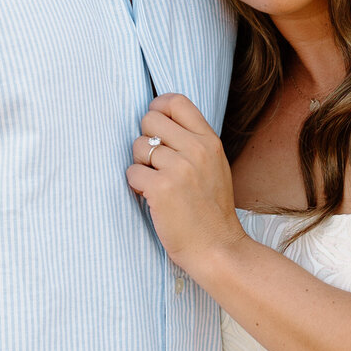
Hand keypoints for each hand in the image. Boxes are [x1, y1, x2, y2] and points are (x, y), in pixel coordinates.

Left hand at [126, 93, 244, 277]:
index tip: (155, 127)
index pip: (176, 101)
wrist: (218, 249)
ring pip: (138, 147)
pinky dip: (136, 186)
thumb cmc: (211, 212)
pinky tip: (152, 199)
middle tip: (155, 164)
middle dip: (145, 140)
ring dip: (140, 166)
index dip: (158, 109)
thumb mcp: (214, 167)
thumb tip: (158, 120)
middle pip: (149, 120)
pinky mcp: (161, 188)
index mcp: (210, 141)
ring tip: (157, 184)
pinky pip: (132, 172)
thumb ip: (193, 142)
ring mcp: (179, 168)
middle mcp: (196, 150)